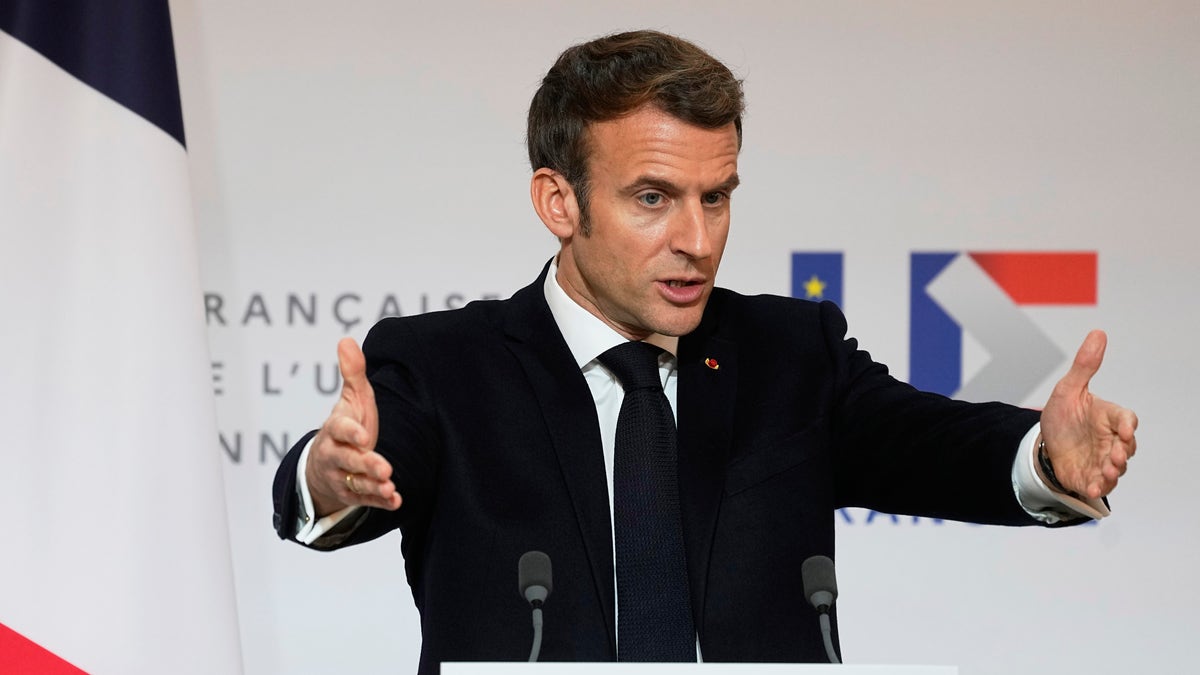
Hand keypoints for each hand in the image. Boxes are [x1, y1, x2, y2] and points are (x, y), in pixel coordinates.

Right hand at [305, 337, 401, 516]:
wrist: (325, 464)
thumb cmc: (347, 426)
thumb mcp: (351, 399)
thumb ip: (352, 373)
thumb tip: (346, 340)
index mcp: (335, 430)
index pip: (340, 430)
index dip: (351, 433)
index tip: (364, 436)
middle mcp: (335, 455)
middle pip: (348, 460)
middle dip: (365, 464)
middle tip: (384, 468)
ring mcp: (343, 476)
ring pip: (356, 483)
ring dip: (373, 486)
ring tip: (390, 487)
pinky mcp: (354, 494)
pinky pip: (366, 501)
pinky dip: (380, 502)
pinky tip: (396, 501)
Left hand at [1039, 330, 1138, 499]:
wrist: (1045, 444)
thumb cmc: (1063, 415)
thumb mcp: (1068, 389)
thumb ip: (1084, 365)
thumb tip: (1098, 333)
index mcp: (1108, 418)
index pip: (1126, 420)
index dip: (1128, 426)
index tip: (1125, 431)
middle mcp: (1111, 441)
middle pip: (1126, 448)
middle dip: (1123, 453)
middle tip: (1116, 456)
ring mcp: (1103, 460)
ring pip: (1116, 469)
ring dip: (1114, 472)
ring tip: (1107, 472)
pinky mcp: (1091, 477)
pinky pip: (1100, 485)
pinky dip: (1098, 487)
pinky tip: (1092, 489)